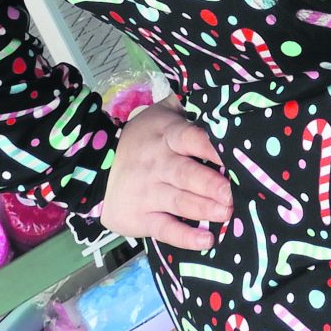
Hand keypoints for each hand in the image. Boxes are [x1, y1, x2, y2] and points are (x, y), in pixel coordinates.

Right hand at [97, 98, 232, 250]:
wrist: (95, 168)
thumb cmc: (140, 141)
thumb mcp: (158, 116)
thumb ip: (184, 106)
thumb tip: (216, 91)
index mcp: (167, 136)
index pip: (191, 138)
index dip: (213, 147)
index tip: (236, 155)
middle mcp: (158, 164)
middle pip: (187, 173)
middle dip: (212, 184)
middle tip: (233, 193)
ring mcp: (148, 192)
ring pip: (179, 201)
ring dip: (204, 208)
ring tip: (227, 213)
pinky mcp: (140, 218)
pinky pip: (165, 228)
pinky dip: (185, 237)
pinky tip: (206, 240)